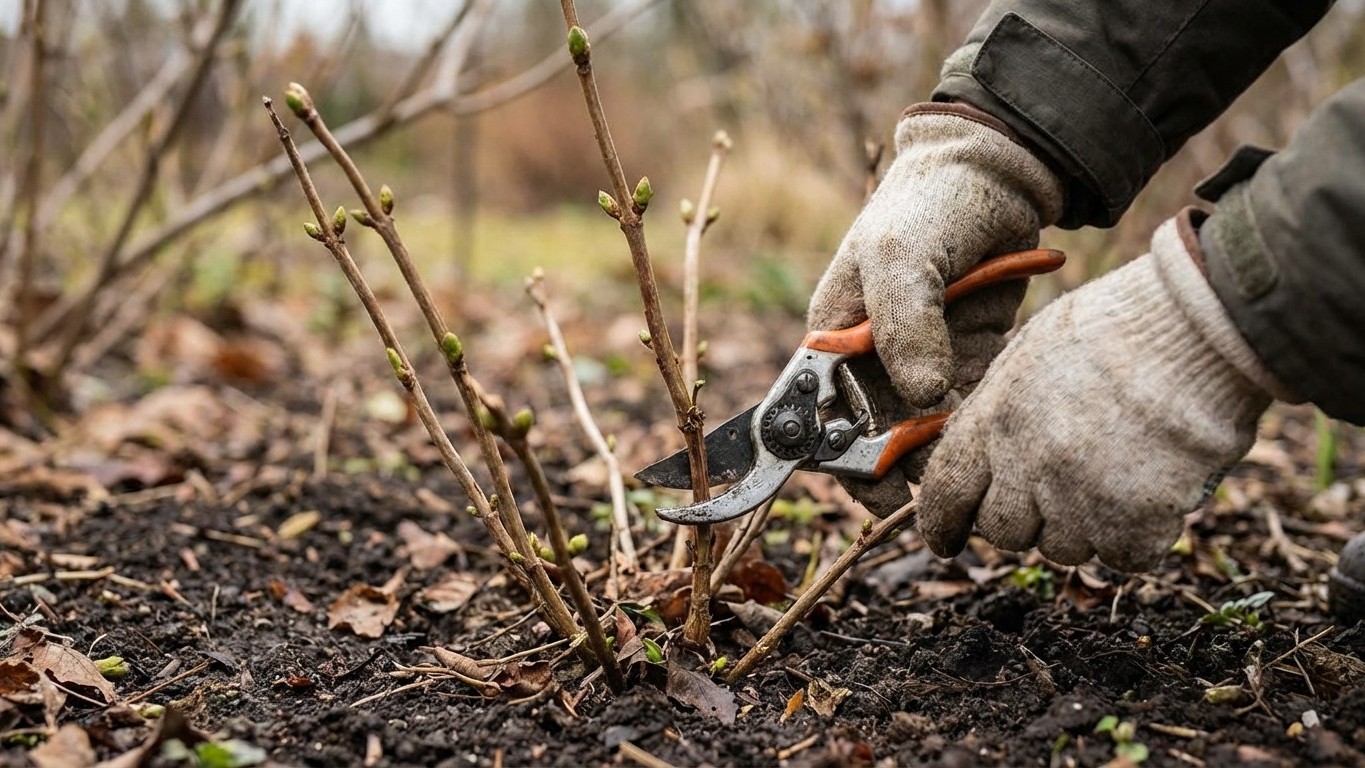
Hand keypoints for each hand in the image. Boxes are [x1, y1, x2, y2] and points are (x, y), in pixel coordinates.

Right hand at [807, 103, 1061, 514]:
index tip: (879, 494)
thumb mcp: (897, 257)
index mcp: (831, 340)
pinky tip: (997, 433)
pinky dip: (976, 428)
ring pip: (921, 434)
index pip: (818, 419)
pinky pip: (964, 411)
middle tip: (943, 487)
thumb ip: (903, 326)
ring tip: (976, 466)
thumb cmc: (924, 208)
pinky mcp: (964, 360)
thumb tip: (923, 398)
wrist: (992, 176)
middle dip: (902, 470)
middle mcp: (868, 362)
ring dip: (943, 455)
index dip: (839, 463)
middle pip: (871, 439)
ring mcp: (918, 363)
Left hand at [917, 212, 1292, 570]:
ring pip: (1063, 549)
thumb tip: (989, 456)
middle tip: (1056, 491)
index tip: (947, 539)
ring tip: (1113, 476)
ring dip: (1082, 527)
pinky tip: (1151, 496)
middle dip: (1023, 519)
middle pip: (1004, 532)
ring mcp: (1079, 499)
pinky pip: (1123, 558)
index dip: (942, 523)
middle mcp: (1025, 467)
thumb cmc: (1119, 326)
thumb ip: (1000, 412)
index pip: (945, 493)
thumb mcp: (1031, 355)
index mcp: (992, 420)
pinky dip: (1136, 538)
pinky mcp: (1136, 523)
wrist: (1197, 327)